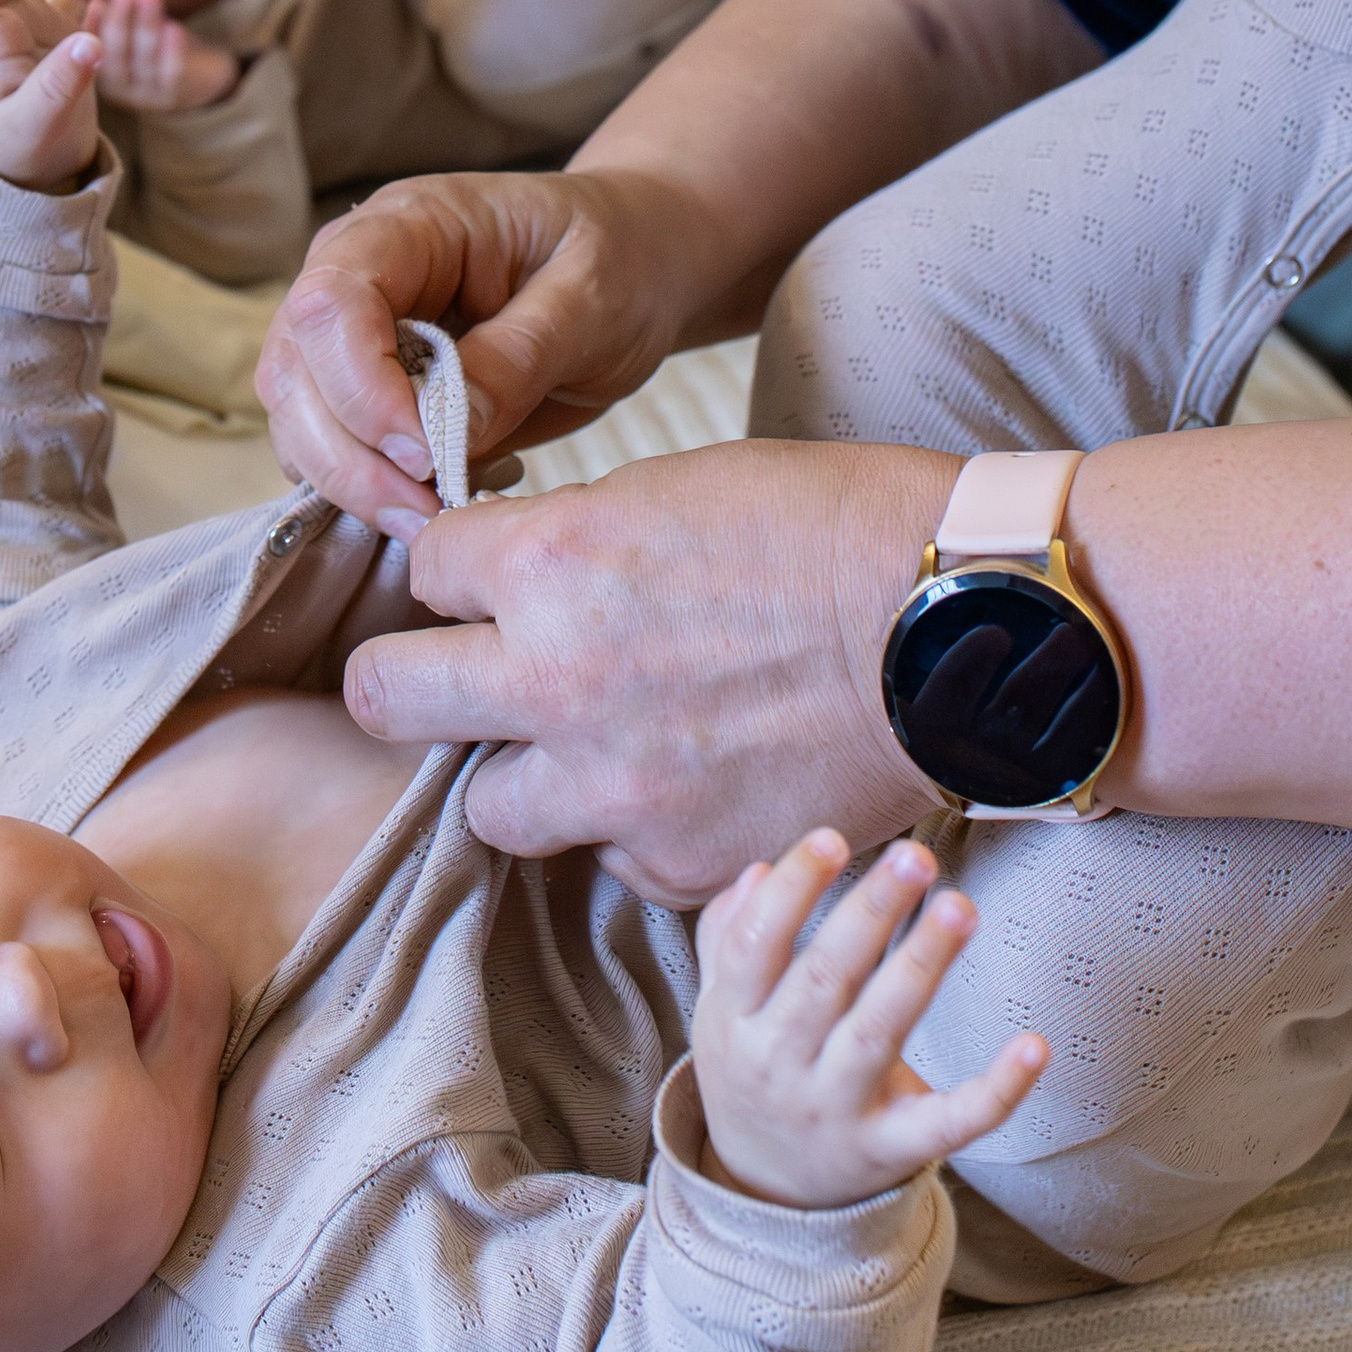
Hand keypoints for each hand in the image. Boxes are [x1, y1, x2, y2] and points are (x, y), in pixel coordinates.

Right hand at [82, 0, 238, 115]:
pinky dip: (172, 51)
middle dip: (119, 22)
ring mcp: (144, 95)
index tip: (96, 1)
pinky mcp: (171, 96)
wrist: (197, 75)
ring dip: (146, 27)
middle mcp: (116, 86)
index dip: (93, 24)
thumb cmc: (156, 44)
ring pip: (143, 61)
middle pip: (114, 56)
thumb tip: (96, 2)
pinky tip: (173, 27)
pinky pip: (171, 74)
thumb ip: (114, 16)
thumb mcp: (132, 28)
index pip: (90, 49)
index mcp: (98, 69)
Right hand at [257, 167, 697, 532]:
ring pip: (298, 420)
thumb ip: (519, 356)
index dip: (361, 386)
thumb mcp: (592, 299)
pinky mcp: (366, 391)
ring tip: (436, 519)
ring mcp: (352, 334)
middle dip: (349, 457)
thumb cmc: (617, 260)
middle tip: (430, 514)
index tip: (426, 453)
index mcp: (409, 226)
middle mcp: (357, 274)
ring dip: (352, 485)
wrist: (633, 267)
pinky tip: (441, 499)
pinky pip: (330, 449)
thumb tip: (448, 435)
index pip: (332, 300)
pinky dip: (368, 491)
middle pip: (295, 370)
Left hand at [342, 435, 948, 901]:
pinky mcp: (679, 865)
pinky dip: (631, 829)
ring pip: (487, 808)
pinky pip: (606, 862)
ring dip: (524, 773)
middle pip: (390, 700)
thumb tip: (505, 570)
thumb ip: (571, 538)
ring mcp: (615, 788)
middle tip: (459, 674)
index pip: (423, 569)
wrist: (960, 630)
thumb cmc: (831, 528)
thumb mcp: (676, 486)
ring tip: (590, 742)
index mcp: (554, 561)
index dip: (455, 570)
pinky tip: (687, 781)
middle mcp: (559, 679)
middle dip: (413, 679)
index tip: (486, 578)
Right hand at [691, 829, 1046, 1209]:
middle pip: (825, 980)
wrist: (765, 1195)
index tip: (831, 838)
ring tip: (960, 907)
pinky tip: (1032, 1045)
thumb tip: (759, 872)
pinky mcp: (892, 1149)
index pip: (756, 946)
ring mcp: (836, 1110)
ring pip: (881, 1032)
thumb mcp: (723, 1008)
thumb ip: (729, 938)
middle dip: (871, 913)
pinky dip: (994, 1090)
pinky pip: (947, 1122)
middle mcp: (779, 1064)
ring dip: (922, 966)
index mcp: (733, 1020)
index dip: (792, 890)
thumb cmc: (754, 1070)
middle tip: (916, 856)